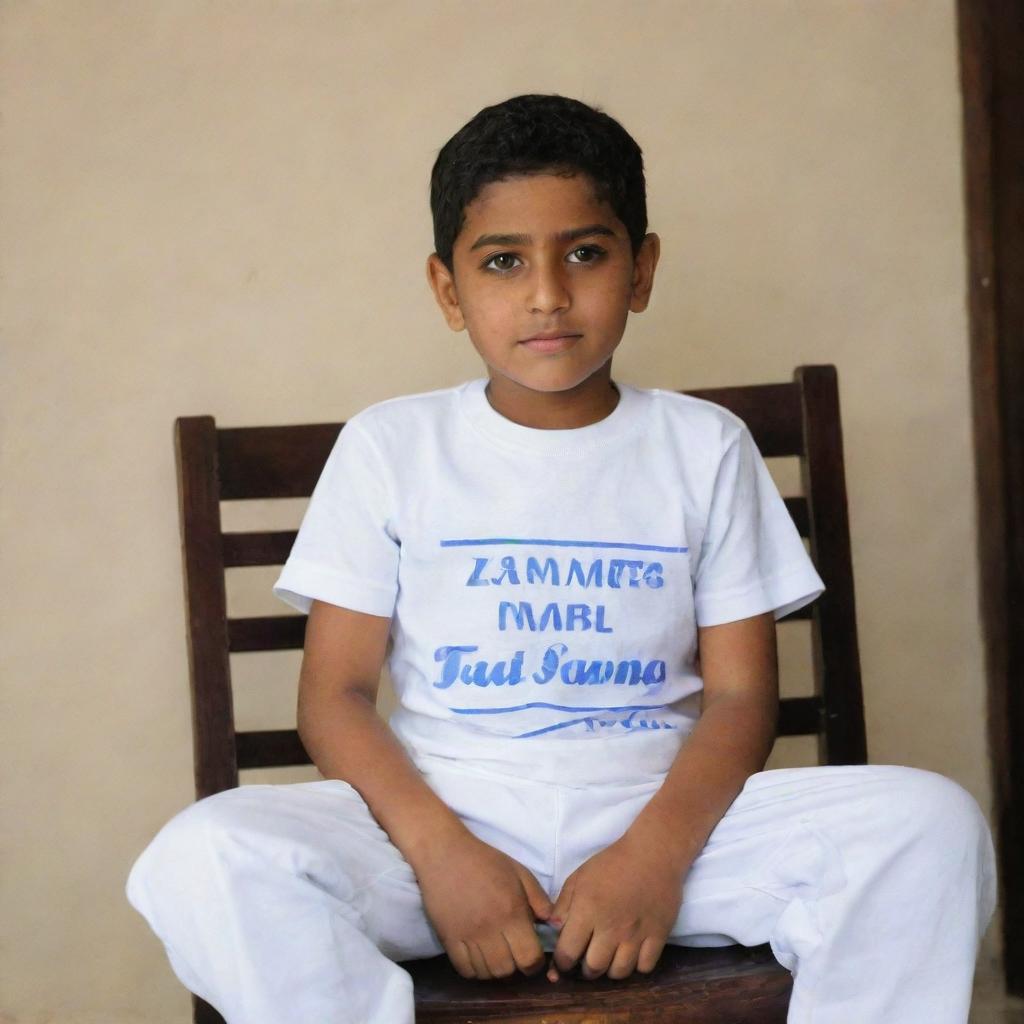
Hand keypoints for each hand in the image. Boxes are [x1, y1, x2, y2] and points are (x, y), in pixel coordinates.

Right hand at [414, 828, 552, 979]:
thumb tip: (552, 924)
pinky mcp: (448, 939)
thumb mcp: (519, 872)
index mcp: (512, 912)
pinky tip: (478, 956)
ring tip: (496, 954)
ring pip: (486, 973)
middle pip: (507, 970)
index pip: (529, 957)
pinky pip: (464, 969)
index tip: (532, 955)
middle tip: (513, 954)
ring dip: (495, 969)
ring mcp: (468, 936)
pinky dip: (474, 969)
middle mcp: (491, 929)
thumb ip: (539, 899)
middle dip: (515, 967)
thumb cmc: (485, 860)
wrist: (445, 853)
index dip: (535, 962)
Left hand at [548, 829, 686, 981]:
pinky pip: (644, 967)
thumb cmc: (612, 862)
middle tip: (586, 959)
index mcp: (588, 910)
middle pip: (593, 968)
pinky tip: (632, 952)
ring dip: (610, 970)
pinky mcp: (658, 936)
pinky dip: (636, 965)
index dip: (562, 963)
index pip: (568, 953)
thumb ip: (563, 905)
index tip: (564, 961)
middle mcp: (611, 927)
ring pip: (619, 972)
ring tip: (608, 958)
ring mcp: (636, 934)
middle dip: (585, 969)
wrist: (652, 853)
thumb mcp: (579, 876)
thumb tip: (554, 930)